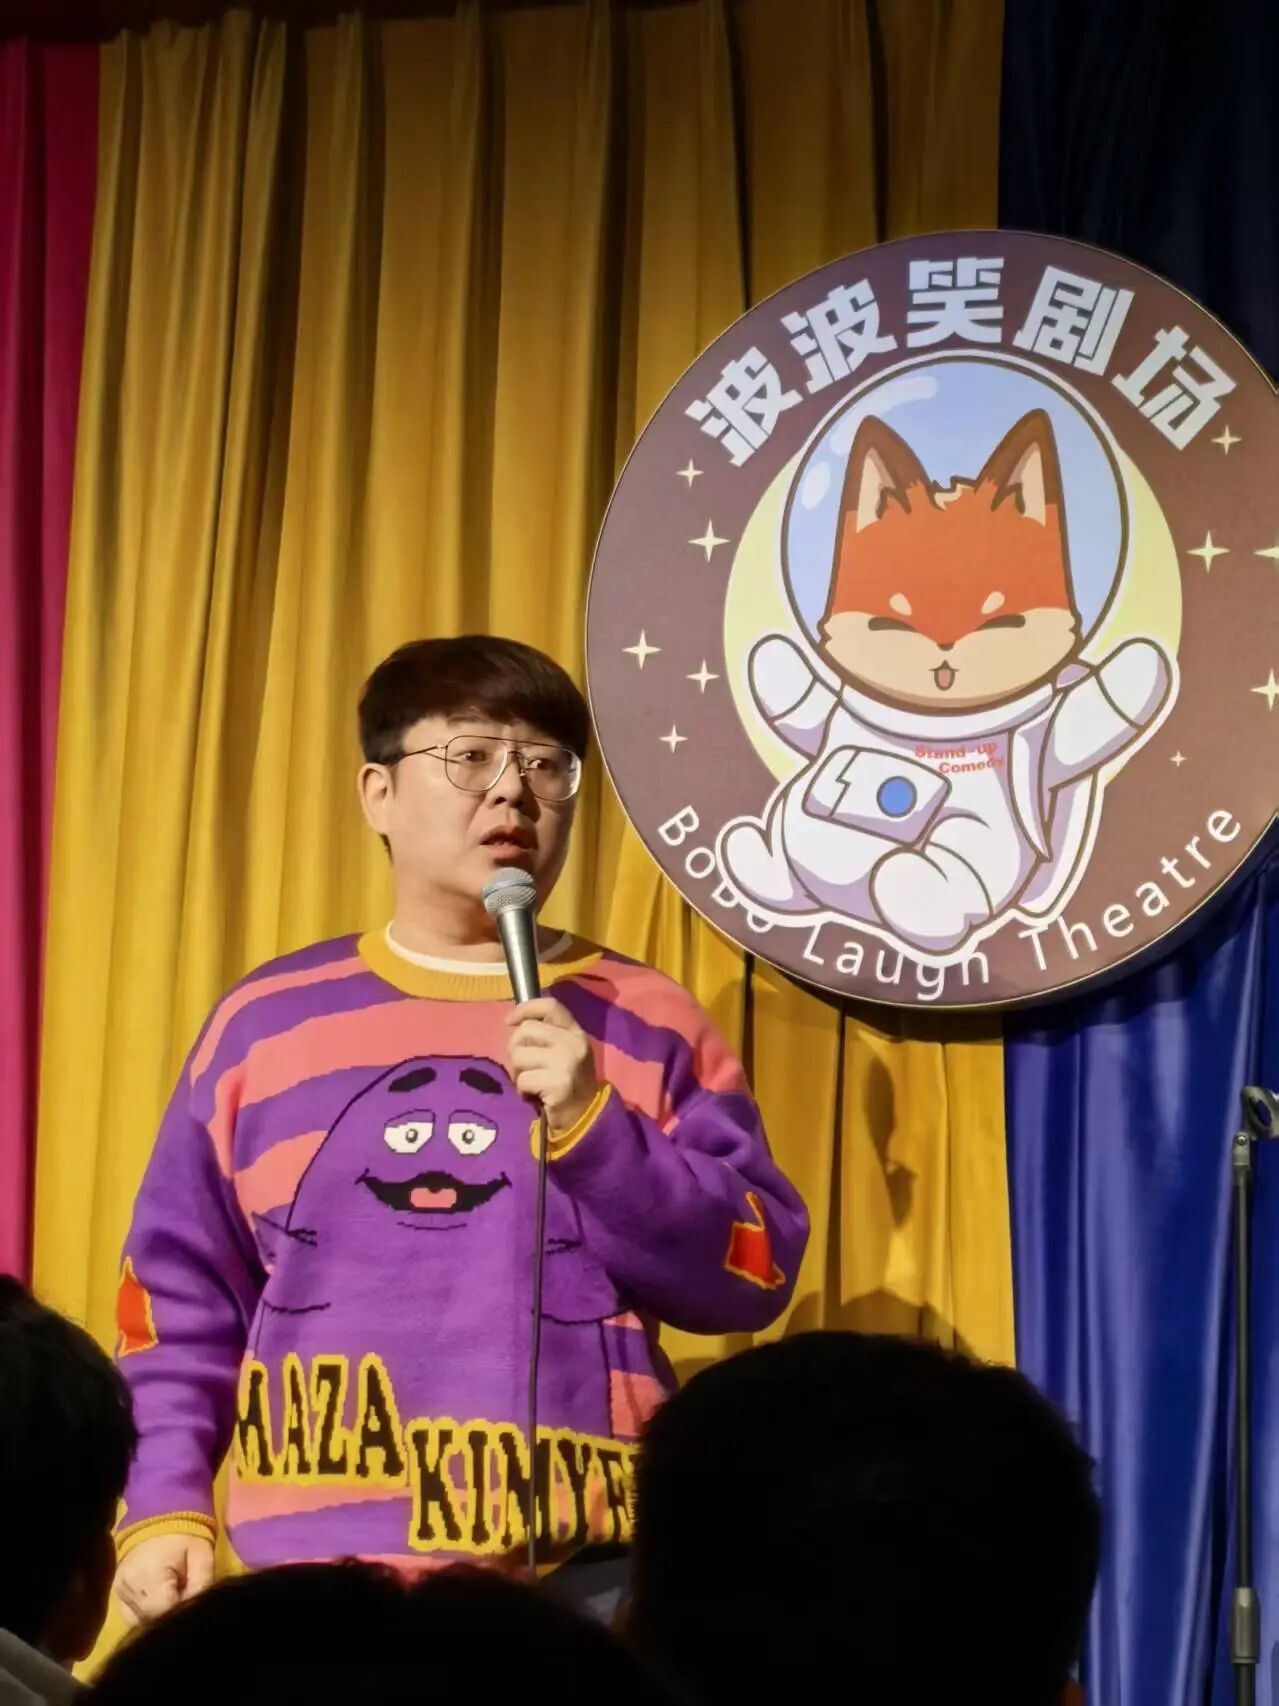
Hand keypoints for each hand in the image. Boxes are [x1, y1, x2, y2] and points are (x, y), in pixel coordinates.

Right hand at [115, 1534, 213, 1625]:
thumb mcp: (202, 1555)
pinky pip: (131, 1613)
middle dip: (170, 1611)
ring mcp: (118, 1590)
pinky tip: (159, 1596)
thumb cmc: (185, 1534)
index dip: (182, 1609)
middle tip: (183, 1591)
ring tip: (172, 1591)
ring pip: (140, 1619)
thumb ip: (201, 1586)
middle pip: (151, 1619)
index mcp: (148, 1577)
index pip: (165, 1612)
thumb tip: (194, 1610)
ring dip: (157, 1613)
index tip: (191, 1595)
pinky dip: (146, 1610)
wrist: (161, 1513)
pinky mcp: (116, 1590)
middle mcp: (127, 1588)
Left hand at [507, 997, 599, 1133]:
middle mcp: (573, 1043)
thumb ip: (546, 1035)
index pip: (549, 1006)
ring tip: (531, 1081)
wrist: (584, 1116)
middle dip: (515, 1049)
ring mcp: (566, 1062)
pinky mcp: (558, 1083)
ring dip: (518, 1072)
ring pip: (519, 1055)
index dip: (525, 1009)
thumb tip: (515, 1023)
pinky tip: (534, 1096)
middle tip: (523, 1066)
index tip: (509, 1021)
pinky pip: (523, 1080)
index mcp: (575, 1032)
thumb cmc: (568, 1082)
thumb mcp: (564, 1051)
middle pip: (526, 1030)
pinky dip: (522, 1090)